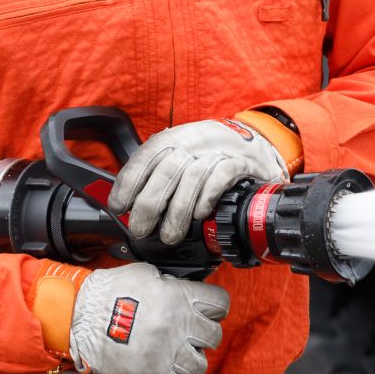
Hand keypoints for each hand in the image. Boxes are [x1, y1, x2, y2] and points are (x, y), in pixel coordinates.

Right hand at [66, 263, 228, 373]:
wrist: (77, 316)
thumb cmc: (105, 293)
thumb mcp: (143, 273)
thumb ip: (169, 282)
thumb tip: (181, 288)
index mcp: (179, 297)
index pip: (220, 304)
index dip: (214, 308)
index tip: (206, 312)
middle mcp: (179, 325)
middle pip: (214, 336)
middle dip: (202, 336)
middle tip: (187, 336)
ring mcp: (168, 352)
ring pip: (200, 365)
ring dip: (190, 362)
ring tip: (175, 357)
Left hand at [108, 117, 288, 243]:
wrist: (254, 143)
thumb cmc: (209, 155)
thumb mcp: (180, 156)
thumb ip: (157, 175)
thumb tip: (128, 204)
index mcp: (174, 138)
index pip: (145, 156)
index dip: (129, 182)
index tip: (119, 206)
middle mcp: (193, 141)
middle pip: (166, 171)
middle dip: (149, 204)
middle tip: (141, 229)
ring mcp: (218, 151)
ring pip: (192, 178)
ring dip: (177, 211)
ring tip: (169, 235)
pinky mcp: (240, 162)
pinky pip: (222, 176)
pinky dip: (208, 196)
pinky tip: (200, 214)